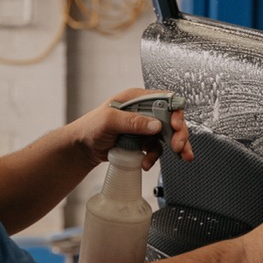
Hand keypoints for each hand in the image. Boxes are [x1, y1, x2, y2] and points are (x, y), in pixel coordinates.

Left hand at [73, 87, 194, 169]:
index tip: (176, 125)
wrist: (83, 148)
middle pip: (171, 119)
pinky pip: (156, 149)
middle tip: (179, 146)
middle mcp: (144, 111)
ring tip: (180, 157)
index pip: (165, 100)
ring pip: (168, 135)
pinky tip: (146, 163)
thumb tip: (155, 125)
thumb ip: (132, 121)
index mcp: (137, 99)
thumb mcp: (109, 121)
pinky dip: (154, 157)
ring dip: (176, 147)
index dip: (175, 111)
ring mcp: (144, 128)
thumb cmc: (90, 128)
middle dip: (179, 133)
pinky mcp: (142, 142)